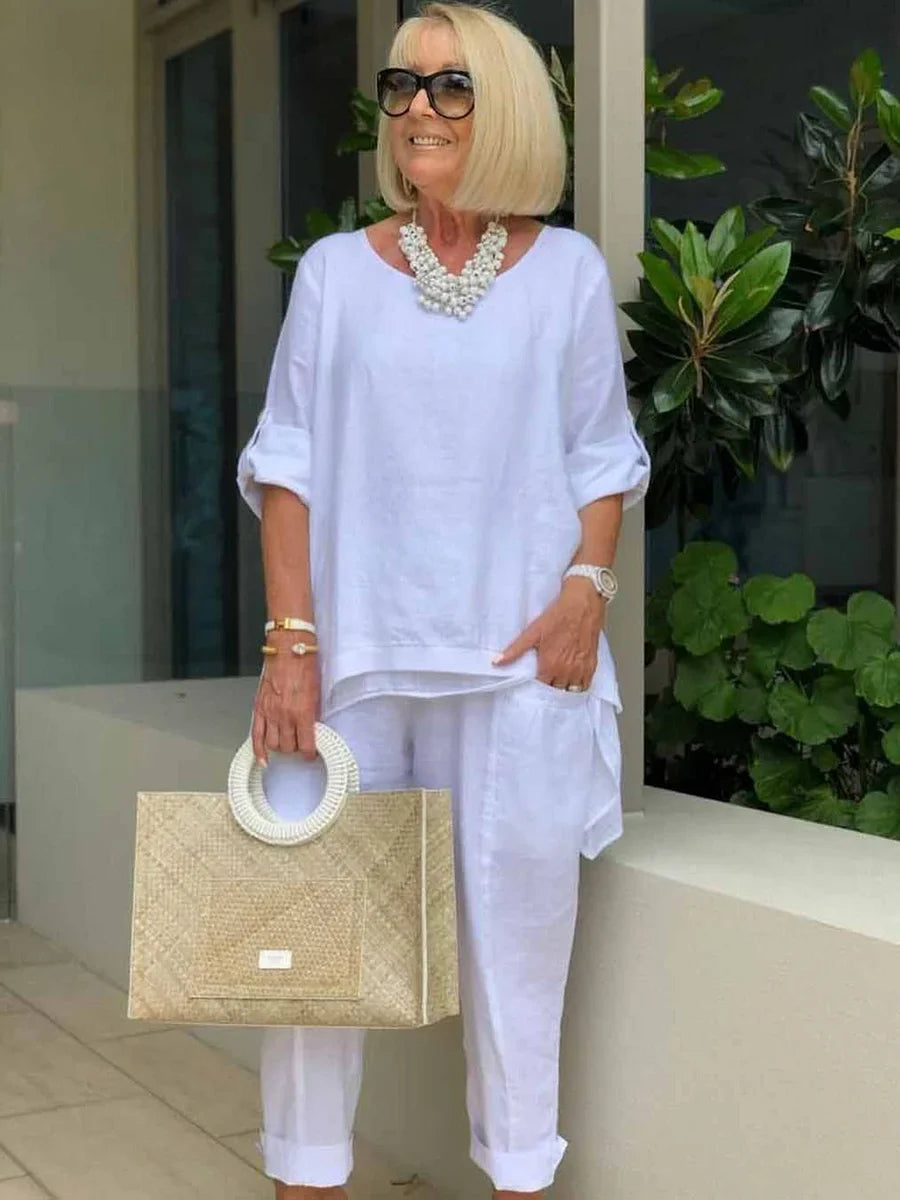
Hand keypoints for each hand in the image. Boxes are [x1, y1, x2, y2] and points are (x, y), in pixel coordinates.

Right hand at [251, 633, 319, 764]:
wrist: (288, 650)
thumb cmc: (304, 666)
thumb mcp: (316, 693)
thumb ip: (313, 714)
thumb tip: (313, 729)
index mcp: (302, 712)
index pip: (305, 745)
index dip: (309, 753)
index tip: (311, 753)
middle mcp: (285, 715)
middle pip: (288, 747)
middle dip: (295, 749)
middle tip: (299, 745)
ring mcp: (269, 713)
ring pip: (273, 744)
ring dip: (280, 747)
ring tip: (286, 743)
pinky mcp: (259, 708)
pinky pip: (256, 735)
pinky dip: (258, 749)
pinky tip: (263, 758)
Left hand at [492, 578, 605, 689]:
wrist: (582, 604)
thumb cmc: (558, 616)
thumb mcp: (532, 632)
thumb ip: (515, 651)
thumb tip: (496, 662)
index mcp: (550, 666)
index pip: (540, 689)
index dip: (536, 688)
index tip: (533, 684)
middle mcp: (566, 671)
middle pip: (556, 692)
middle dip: (549, 689)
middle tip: (544, 683)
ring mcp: (580, 669)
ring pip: (571, 691)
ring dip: (564, 689)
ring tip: (557, 683)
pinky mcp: (592, 664)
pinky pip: (585, 685)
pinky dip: (578, 686)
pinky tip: (572, 680)